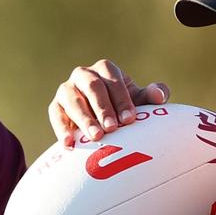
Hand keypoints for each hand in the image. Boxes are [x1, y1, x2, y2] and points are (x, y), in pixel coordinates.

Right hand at [48, 59, 169, 146]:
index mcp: (105, 69)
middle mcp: (83, 75)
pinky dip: (61, 129)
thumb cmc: (122, 108)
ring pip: (72, 100)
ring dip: (84, 119)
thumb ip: (151, 96)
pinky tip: (69, 144)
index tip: (130, 119)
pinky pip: (56, 115)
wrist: (99, 123)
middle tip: (112, 128)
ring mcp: (67, 89)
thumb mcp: (138, 102)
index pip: (113, 80)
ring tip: (96, 137)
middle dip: (103, 107)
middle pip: (92, 87)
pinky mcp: (55, 107)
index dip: (122, 99)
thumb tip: (160, 95)